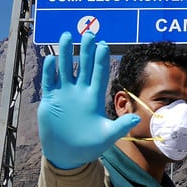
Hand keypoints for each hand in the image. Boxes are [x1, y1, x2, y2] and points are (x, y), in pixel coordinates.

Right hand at [38, 32, 139, 168]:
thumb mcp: (107, 136)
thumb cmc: (90, 145)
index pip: (99, 73)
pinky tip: (51, 58)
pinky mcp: (50, 100)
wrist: (68, 154)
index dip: (101, 59)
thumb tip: (136, 119)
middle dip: (85, 49)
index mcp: (94, 98)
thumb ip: (120, 126)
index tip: (103, 44)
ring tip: (66, 36)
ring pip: (65, 68)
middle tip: (88, 32)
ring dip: (66, 53)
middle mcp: (80, 92)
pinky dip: (50, 71)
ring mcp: (65, 95)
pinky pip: (49, 82)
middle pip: (83, 66)